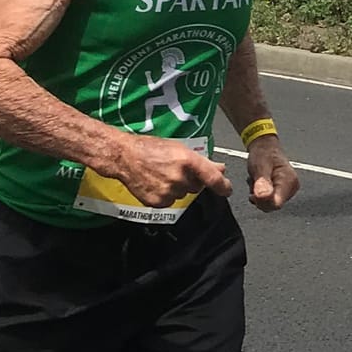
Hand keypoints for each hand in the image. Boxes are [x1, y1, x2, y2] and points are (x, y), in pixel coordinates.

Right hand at [95, 132, 231, 205]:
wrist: (124, 157)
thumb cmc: (151, 148)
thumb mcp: (179, 148)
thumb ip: (202, 161)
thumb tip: (221, 169)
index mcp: (187, 161)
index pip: (212, 178)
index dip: (223, 186)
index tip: (227, 189)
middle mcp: (179, 178)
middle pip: (196, 187)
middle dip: (191, 180)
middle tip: (176, 170)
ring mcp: (168, 191)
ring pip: (183, 195)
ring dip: (178, 188)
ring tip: (162, 174)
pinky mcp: (158, 202)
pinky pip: (170, 202)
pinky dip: (166, 195)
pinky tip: (156, 183)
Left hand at [246, 137, 299, 213]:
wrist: (265, 148)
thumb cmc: (263, 154)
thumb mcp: (260, 166)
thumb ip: (262, 182)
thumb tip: (263, 196)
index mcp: (289, 181)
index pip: (276, 204)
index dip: (262, 201)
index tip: (253, 193)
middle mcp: (292, 188)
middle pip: (273, 206)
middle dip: (259, 197)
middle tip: (255, 183)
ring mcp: (288, 191)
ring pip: (269, 204)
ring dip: (259, 195)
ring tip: (258, 181)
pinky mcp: (282, 192)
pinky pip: (268, 201)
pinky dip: (261, 195)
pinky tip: (259, 185)